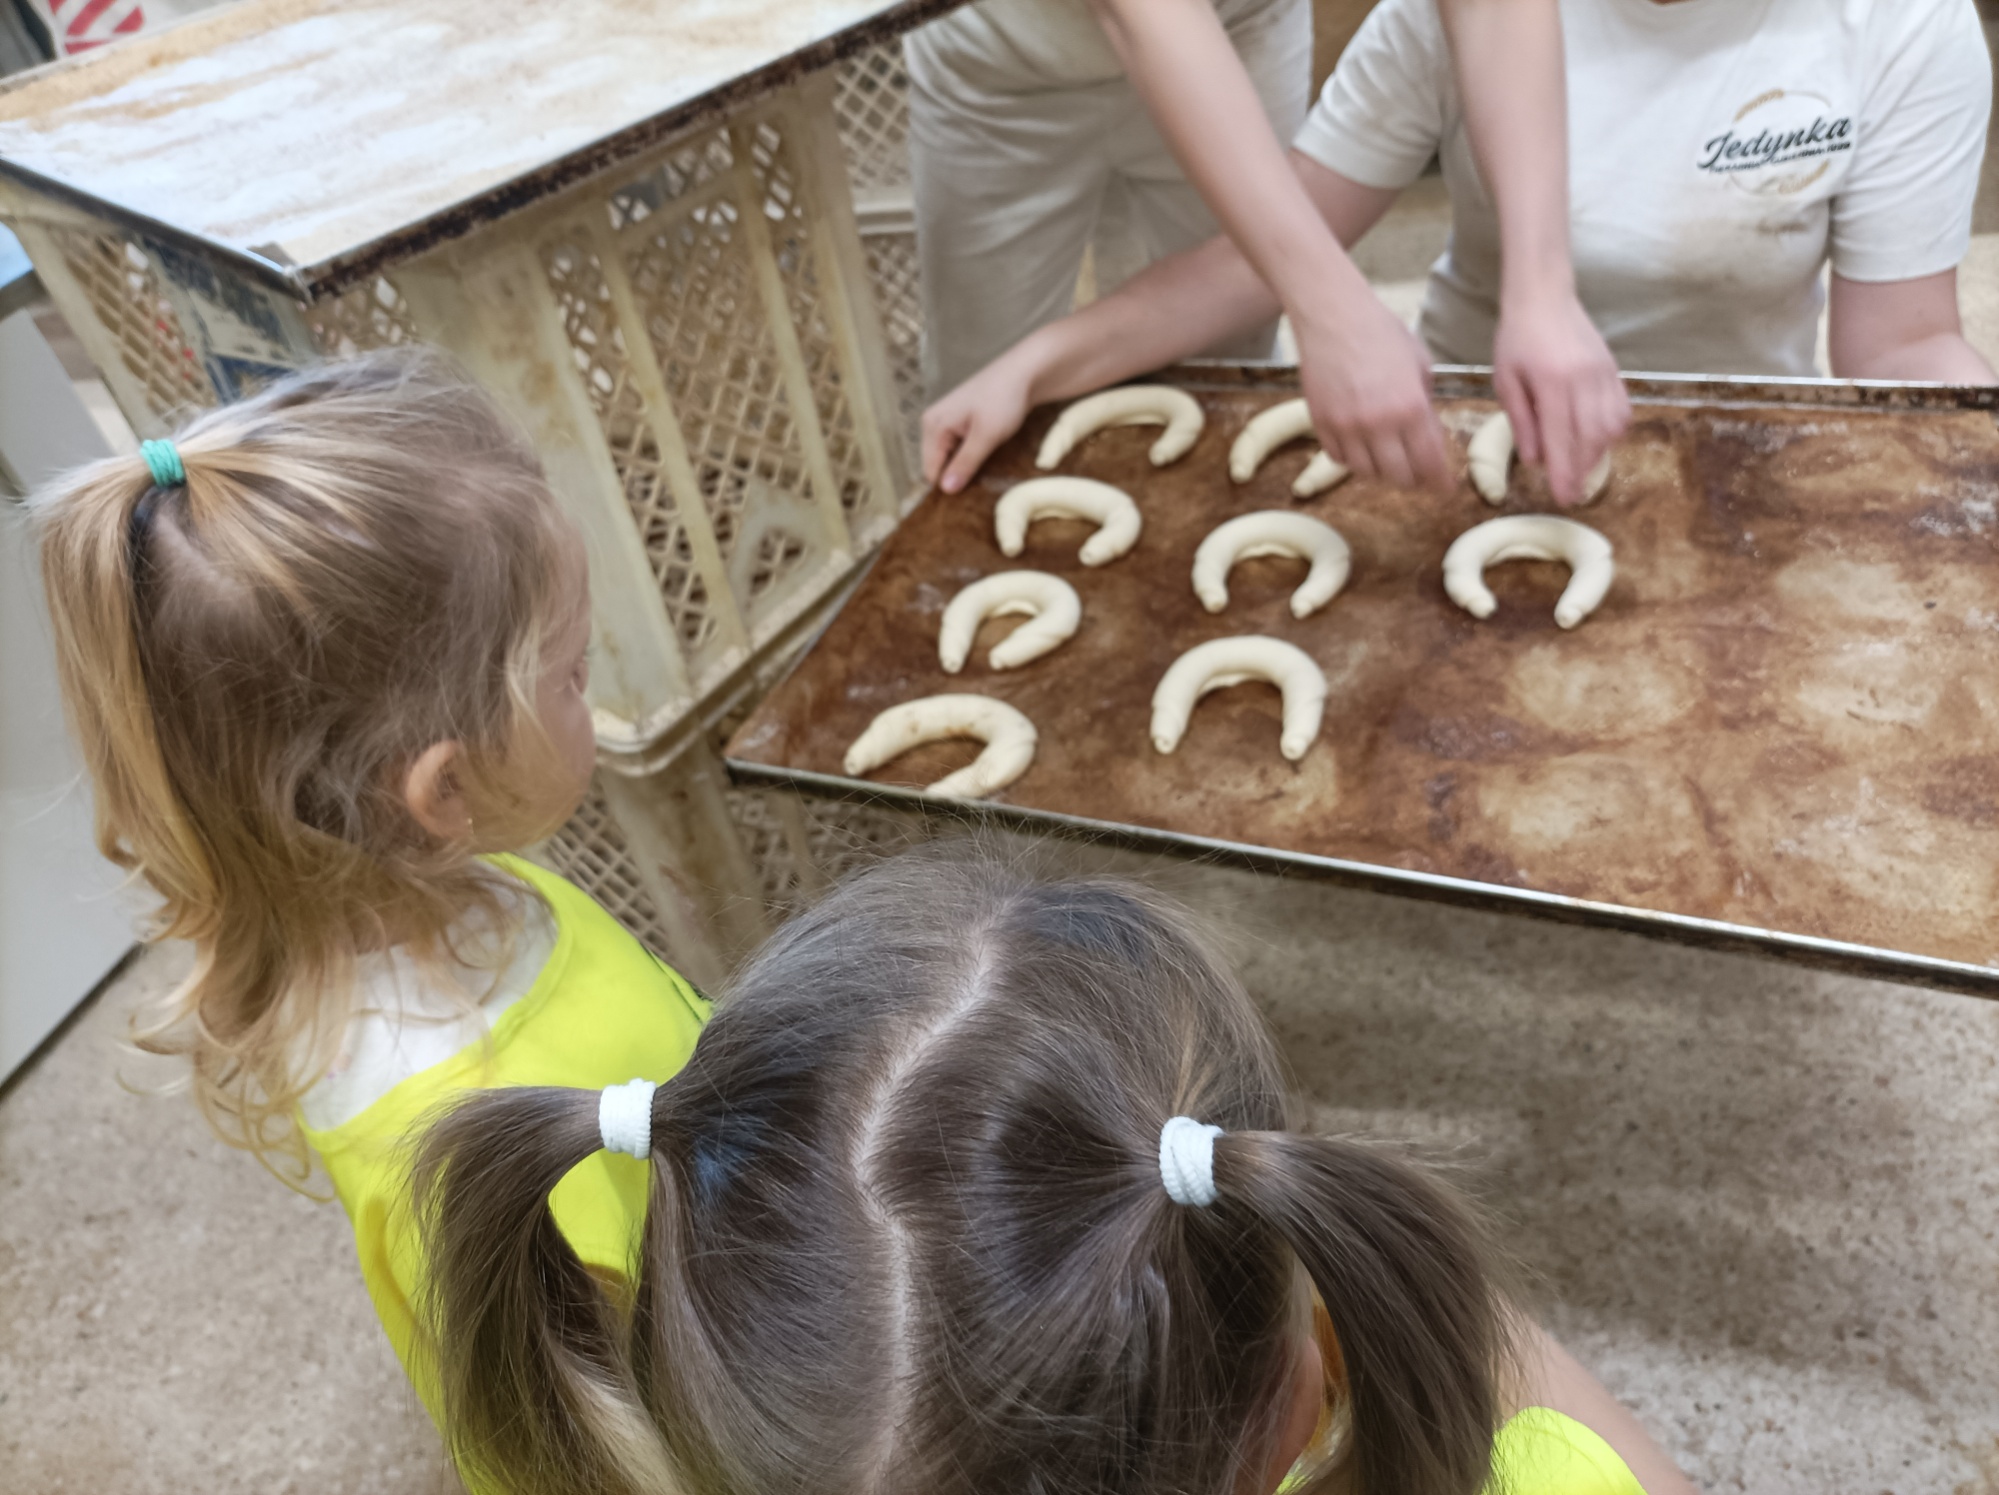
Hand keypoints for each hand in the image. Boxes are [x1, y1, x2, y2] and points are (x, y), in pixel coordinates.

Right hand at [922, 356, 1034, 494]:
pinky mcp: (962, 422)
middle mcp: (934, 423)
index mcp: (933, 425)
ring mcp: (948, 422)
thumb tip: (946, 490)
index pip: (931, 471)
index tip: (969, 499)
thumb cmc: (1004, 399)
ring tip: (988, 471)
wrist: (1025, 372)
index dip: (948, 487)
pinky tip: (988, 457)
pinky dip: (973, 456)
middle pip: (939, 465)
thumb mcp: (986, 435)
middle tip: (982, 486)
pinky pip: (961, 449)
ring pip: (952, 458)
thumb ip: (965, 463)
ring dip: (967, 467)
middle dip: (957, 477)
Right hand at [1294, 294, 1452, 495]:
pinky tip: (1361, 450)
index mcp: (1411, 407)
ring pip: (1366, 472)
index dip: (1439, 481)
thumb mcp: (1419, 364)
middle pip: (1399, 476)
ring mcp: (1346, 426)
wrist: (1333, 315)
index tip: (1445, 489)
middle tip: (1418, 478)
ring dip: (1382, 473)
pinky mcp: (1321, 423)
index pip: (1429, 461)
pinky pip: (1338, 458)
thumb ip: (1423, 402)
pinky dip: (1352, 460)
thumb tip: (1425, 432)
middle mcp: (1378, 423)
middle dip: (1413, 481)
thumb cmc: (1380, 332)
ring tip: (1389, 463)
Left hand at [1491, 290, 1627, 505]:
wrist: (1545, 297)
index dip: (1564, 471)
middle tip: (1571, 492)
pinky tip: (1597, 441)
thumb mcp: (1506, 381)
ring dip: (1598, 453)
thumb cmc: (1517, 340)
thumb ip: (1521, 421)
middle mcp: (1584, 380)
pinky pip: (1622, 409)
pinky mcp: (1614, 370)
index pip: (1562, 438)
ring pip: (1611, 426)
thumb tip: (1535, 460)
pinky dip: (1613, 432)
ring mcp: (1604, 374)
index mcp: (1552, 383)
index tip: (1563, 496)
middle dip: (1583, 470)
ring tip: (1580, 466)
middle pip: (1591, 437)